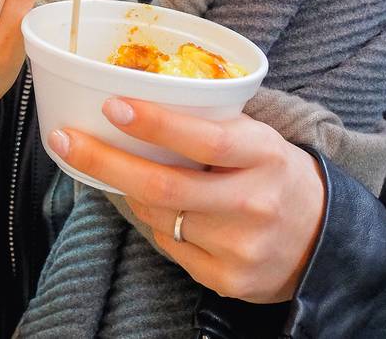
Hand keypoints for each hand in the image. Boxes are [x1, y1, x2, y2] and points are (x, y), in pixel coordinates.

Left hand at [50, 101, 326, 302]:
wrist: (320, 238)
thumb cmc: (272, 173)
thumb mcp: (256, 138)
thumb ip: (209, 124)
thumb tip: (131, 105)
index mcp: (265, 156)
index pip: (206, 139)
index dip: (156, 123)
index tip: (113, 106)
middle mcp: (254, 203)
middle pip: (165, 186)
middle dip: (105, 161)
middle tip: (65, 140)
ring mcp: (240, 247)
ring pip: (159, 216)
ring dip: (128, 190)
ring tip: (118, 169)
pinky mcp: (228, 280)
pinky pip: (169, 246)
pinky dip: (156, 223)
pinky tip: (165, 211)